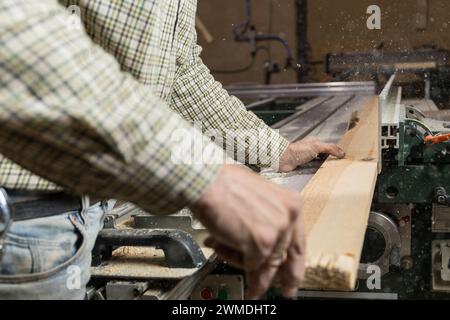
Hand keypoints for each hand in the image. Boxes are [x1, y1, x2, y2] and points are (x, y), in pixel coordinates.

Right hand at [190, 164, 304, 298]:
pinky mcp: (261, 244)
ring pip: (264, 263)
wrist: (207, 182)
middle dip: (269, 274)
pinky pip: (249, 264)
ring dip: (243, 264)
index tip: (292, 280)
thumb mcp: (257, 198)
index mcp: (291, 204)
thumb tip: (261, 247)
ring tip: (228, 260)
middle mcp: (289, 217)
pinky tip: (219, 248)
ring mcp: (276, 232)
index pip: (297, 243)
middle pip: (280, 256)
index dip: (294, 266)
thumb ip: (265, 221)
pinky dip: (231, 259)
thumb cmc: (224, 184)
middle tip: (262, 287)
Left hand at [278, 137, 344, 171]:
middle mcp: (311, 150)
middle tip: (339, 166)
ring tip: (333, 171)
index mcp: (314, 142)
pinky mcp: (303, 167)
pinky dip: (318, 171)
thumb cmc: (297, 150)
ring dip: (324, 166)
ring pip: (319, 163)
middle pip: (324, 155)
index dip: (335, 152)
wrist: (284, 160)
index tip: (343, 158)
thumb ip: (330, 148)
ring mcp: (307, 159)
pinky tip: (322, 174)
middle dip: (331, 160)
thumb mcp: (317, 147)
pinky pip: (313, 169)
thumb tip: (342, 152)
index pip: (328, 147)